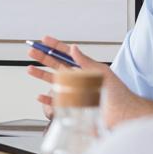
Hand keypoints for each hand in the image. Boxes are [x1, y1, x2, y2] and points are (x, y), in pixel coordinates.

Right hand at [26, 36, 152, 128]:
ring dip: (41, 75)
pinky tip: (40, 96)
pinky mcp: (74, 106)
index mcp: (85, 68)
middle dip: (43, 57)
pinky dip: (46, 99)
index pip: (67, 54)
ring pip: (54, 82)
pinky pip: (56, 102)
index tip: (44, 39)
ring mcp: (75, 92)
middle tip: (32, 51)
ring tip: (30, 68)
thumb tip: (74, 48)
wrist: (122, 113)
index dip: (55, 46)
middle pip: (56, 65)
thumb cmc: (117, 93)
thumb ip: (85, 61)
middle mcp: (78, 78)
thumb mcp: (101, 72)